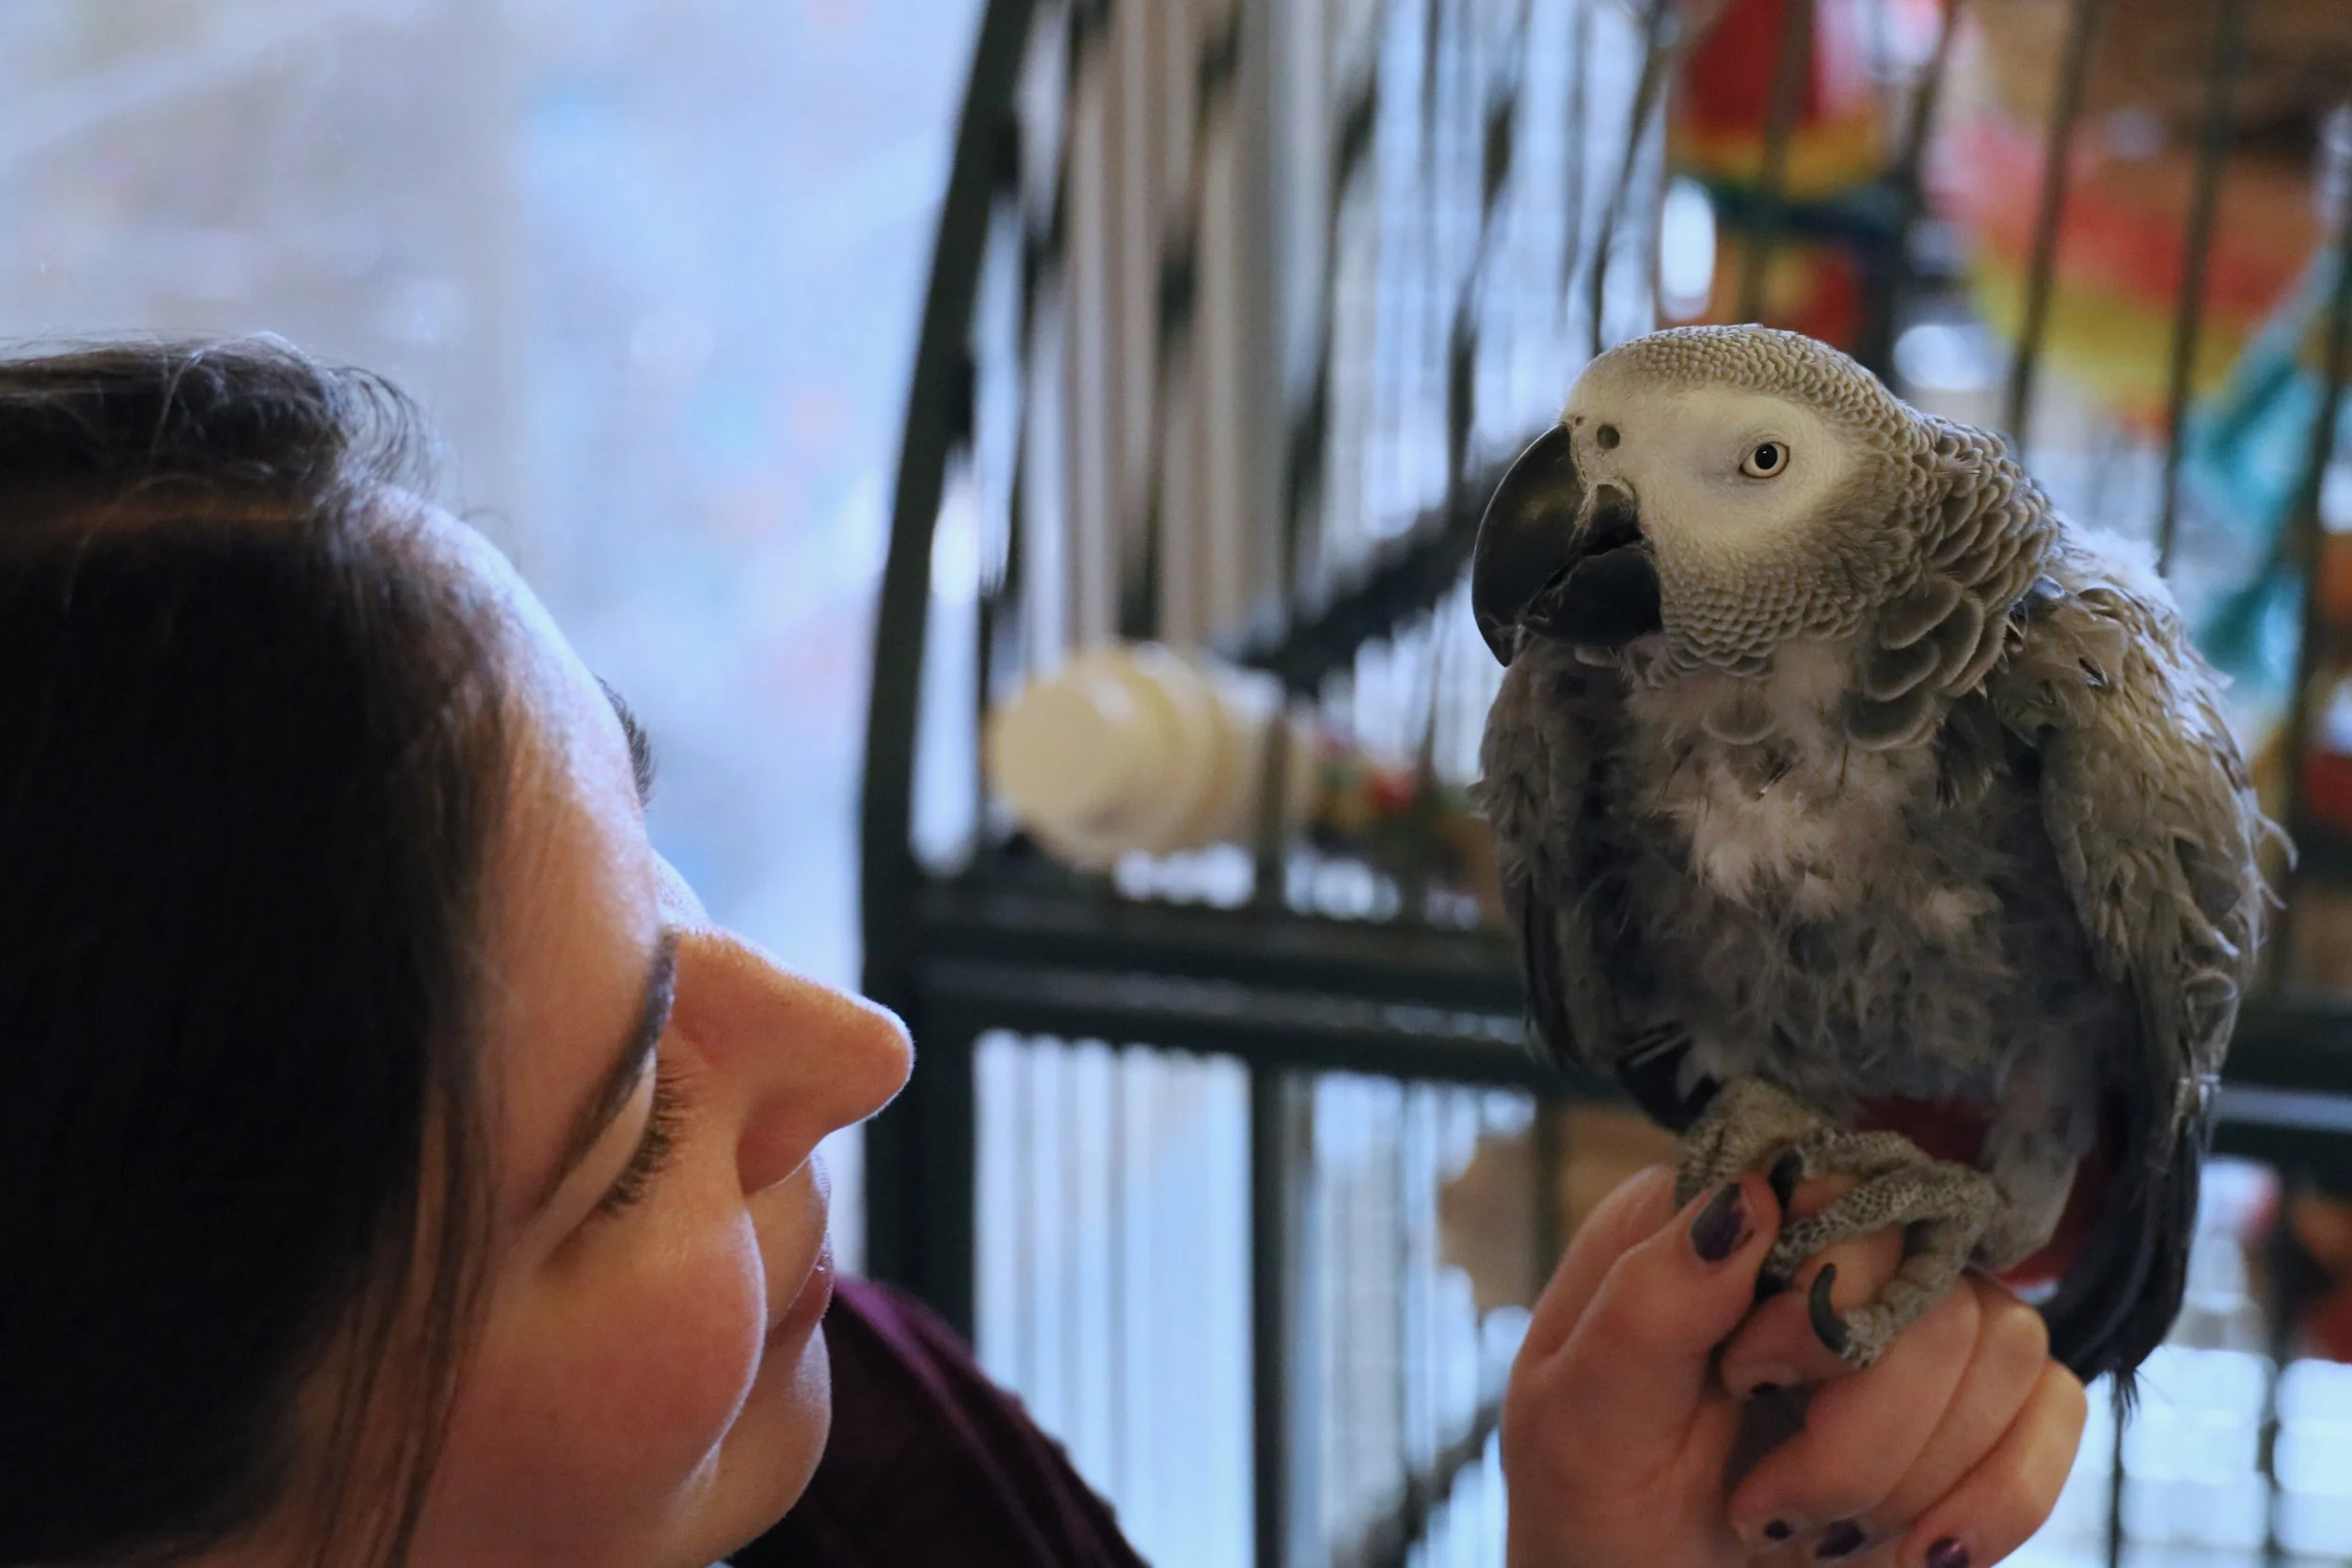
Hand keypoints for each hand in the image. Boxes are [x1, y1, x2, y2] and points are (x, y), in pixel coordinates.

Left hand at [1499, 1165, 2086, 1567]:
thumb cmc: (1592, 1504)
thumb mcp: (1578, 1416)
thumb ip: (1647, 1304)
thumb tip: (1750, 1196)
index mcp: (1711, 1217)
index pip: (1835, 1186)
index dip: (1818, 1299)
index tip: (1746, 1380)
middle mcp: (1823, 1249)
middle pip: (1934, 1283)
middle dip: (1859, 1428)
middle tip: (1761, 1501)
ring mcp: (1908, 1323)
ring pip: (2007, 1346)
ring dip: (1912, 1476)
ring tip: (1809, 1530)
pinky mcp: (1974, 1407)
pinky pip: (2057, 1410)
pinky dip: (1992, 1503)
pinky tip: (1907, 1552)